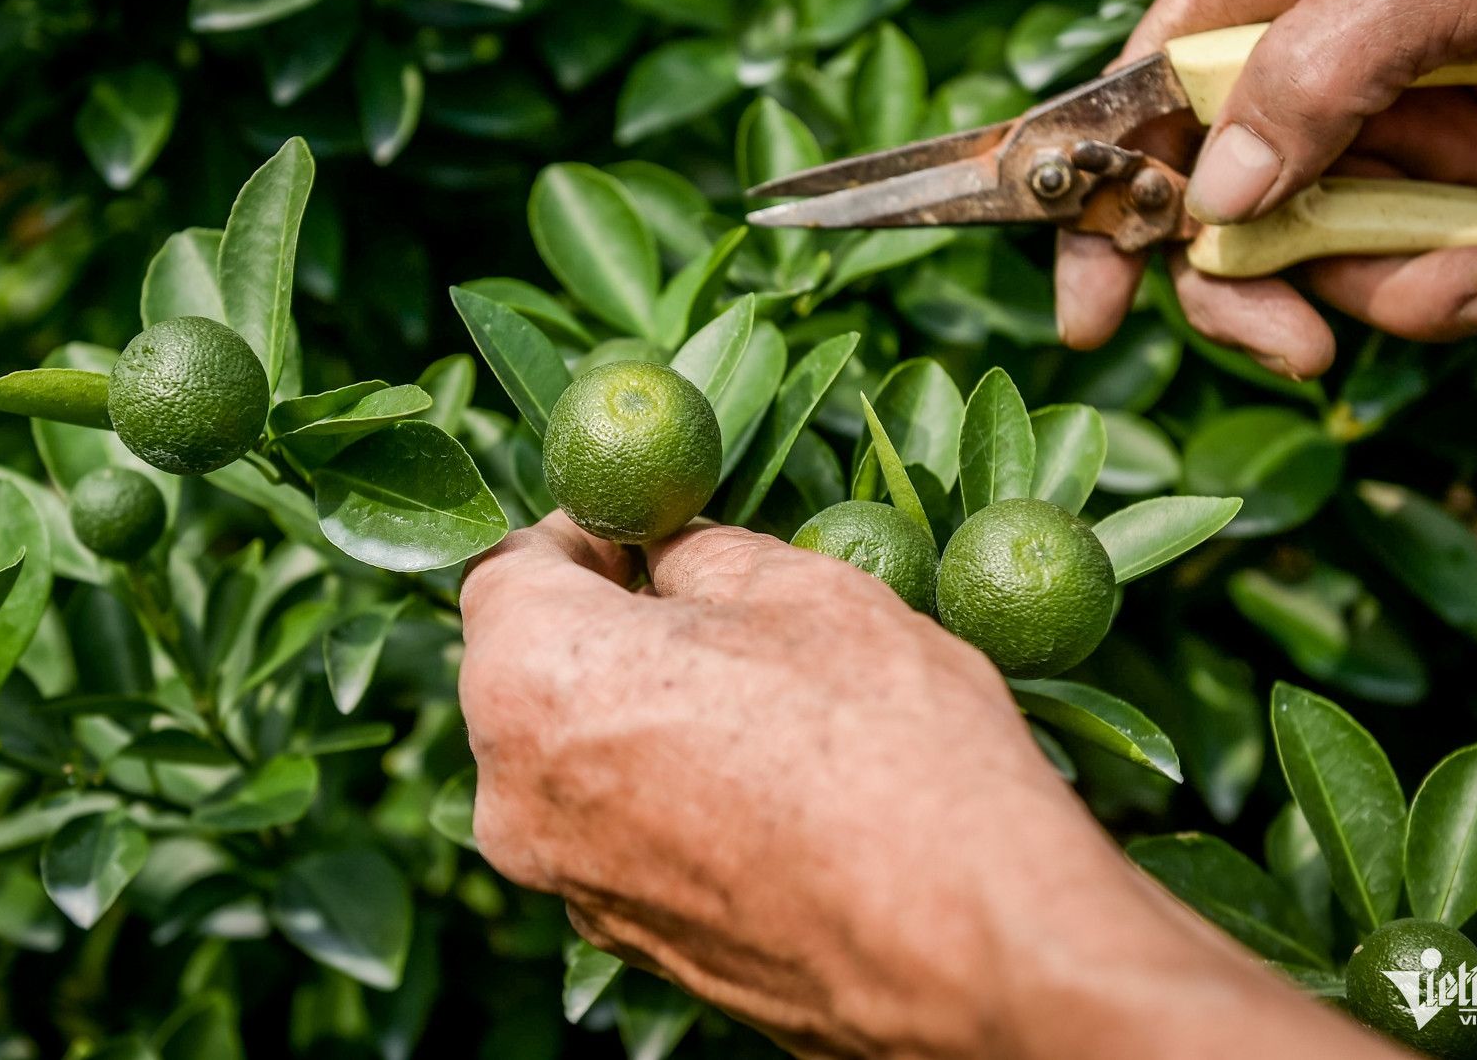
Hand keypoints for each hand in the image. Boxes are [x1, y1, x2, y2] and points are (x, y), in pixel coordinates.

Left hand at [458, 512, 1400, 1057]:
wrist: (970, 947)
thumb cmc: (888, 743)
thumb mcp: (804, 590)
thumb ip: (700, 554)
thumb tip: (667, 549)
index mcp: (531, 678)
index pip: (506, 567)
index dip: (579, 533)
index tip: (644, 529)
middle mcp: (514, 794)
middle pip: (527, 671)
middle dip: (605, 627)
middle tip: (713, 610)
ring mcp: (566, 884)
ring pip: (576, 759)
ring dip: (638, 715)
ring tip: (763, 704)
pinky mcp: (627, 945)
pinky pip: (620, 835)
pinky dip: (667, 797)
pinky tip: (770, 787)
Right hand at [1057, 0, 1476, 377]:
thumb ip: (1318, 71)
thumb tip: (1218, 201)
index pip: (1142, 104)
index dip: (1103, 208)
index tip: (1091, 313)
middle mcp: (1301, 55)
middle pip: (1219, 211)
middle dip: (1260, 291)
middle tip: (1303, 351)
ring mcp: (1378, 121)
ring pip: (1329, 259)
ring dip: (1417, 294)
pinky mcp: (1456, 172)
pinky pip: (1424, 266)